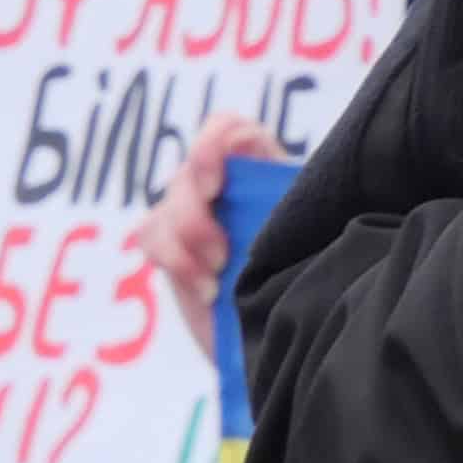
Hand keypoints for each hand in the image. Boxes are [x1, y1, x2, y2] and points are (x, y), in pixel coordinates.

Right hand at [144, 114, 286, 340]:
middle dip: (193, 219)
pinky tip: (204, 291)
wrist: (292, 333)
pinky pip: (150, 236)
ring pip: (164, 208)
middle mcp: (225, 184)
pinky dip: (174, 264)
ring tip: (214, 282)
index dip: (211, 147)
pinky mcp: (173, 248)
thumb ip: (282, 190)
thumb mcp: (306, 228)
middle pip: (187, 175)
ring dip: (182, 248)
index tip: (214, 187)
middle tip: (220, 257)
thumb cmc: (312, 274)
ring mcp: (195, 215)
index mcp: (263, 167)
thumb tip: (252, 147)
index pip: (226, 129)